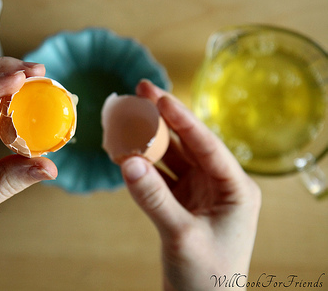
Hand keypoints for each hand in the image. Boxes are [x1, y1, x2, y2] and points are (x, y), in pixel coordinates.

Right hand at [120, 80, 260, 290]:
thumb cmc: (206, 277)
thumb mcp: (181, 234)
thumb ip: (153, 197)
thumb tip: (127, 161)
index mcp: (236, 188)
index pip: (208, 144)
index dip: (183, 118)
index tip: (160, 97)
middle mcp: (220, 185)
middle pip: (189, 143)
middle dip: (165, 119)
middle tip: (142, 91)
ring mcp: (200, 193)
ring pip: (173, 157)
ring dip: (151, 140)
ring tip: (129, 117)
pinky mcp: (182, 203)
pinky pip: (161, 176)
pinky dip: (144, 165)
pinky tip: (126, 151)